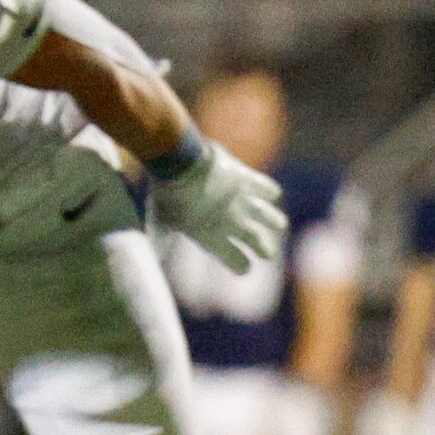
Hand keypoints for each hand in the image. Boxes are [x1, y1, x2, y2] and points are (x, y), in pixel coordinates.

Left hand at [150, 140, 286, 275]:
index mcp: (213, 238)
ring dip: (274, 221)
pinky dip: (269, 191)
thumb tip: (155, 254)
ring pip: (268, 217)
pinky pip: (266, 188)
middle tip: (268, 254)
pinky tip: (272, 193)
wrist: (182, 166)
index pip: (235, 261)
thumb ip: (161, 238)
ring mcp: (243, 201)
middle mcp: (233, 223)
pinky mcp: (247, 179)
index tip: (244, 267)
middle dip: (264, 250)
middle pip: (258, 243)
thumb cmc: (167, 197)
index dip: (240, 265)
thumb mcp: (160, 220)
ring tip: (279, 225)